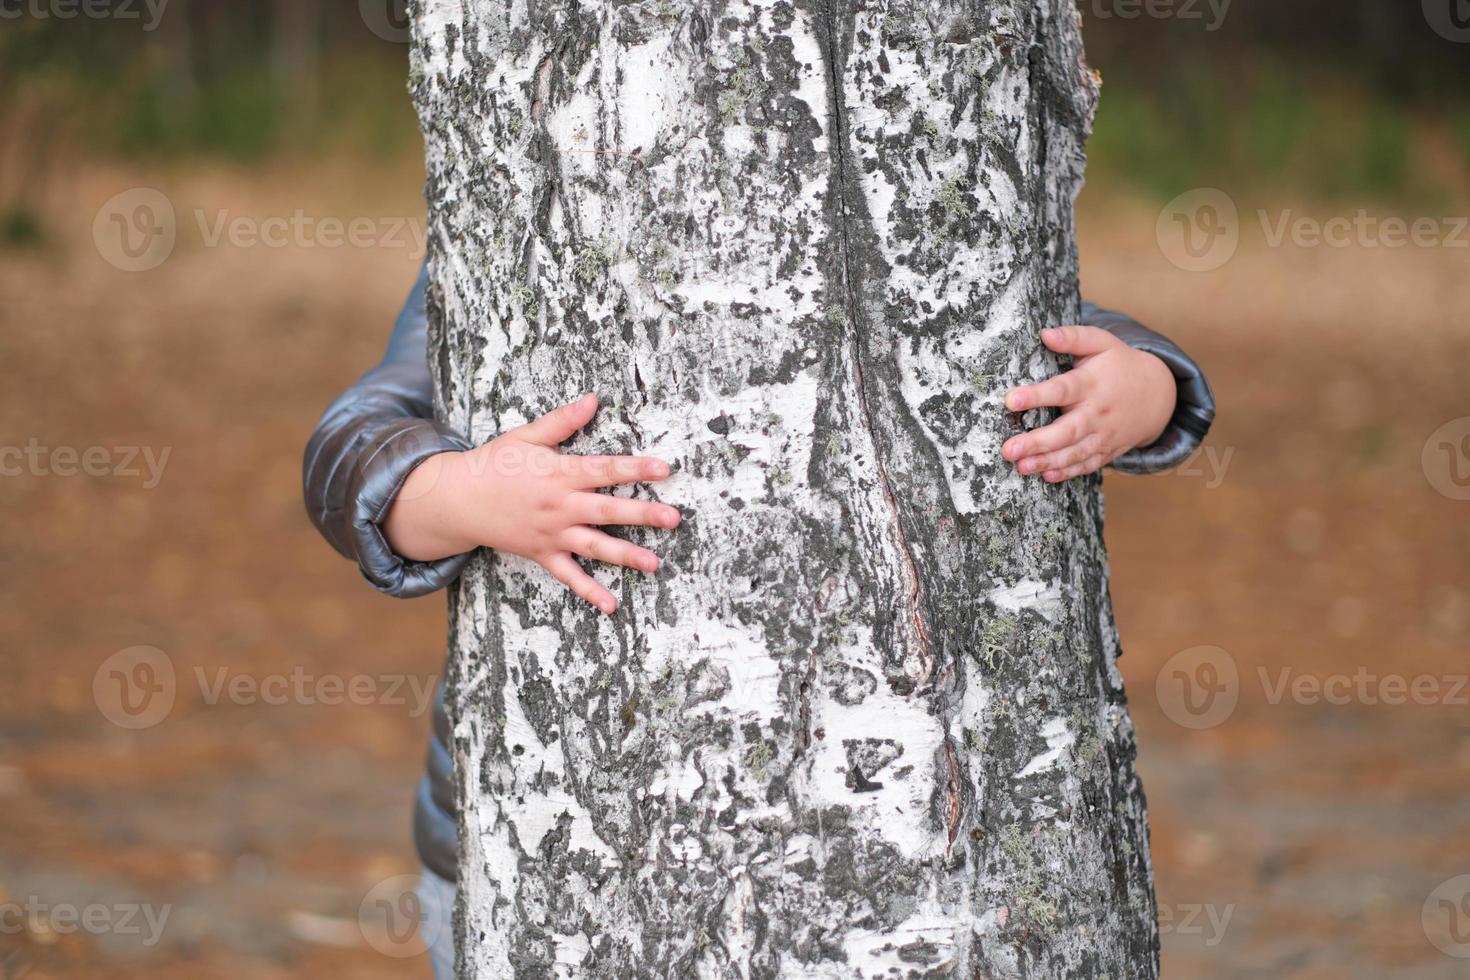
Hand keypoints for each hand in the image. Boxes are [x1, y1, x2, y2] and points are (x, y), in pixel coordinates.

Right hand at [383, 393, 680, 613]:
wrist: (458, 499)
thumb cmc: (495, 464)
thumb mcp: (527, 437)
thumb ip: (562, 422)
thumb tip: (593, 399)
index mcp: (559, 474)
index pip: (604, 470)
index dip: (635, 469)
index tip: (664, 469)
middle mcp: (560, 506)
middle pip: (607, 511)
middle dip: (642, 515)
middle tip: (673, 518)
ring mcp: (552, 533)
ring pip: (595, 546)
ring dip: (626, 556)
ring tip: (655, 565)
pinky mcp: (542, 553)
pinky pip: (569, 576)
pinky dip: (589, 592)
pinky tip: (612, 605)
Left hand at [1001, 326, 1175, 481]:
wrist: (1158, 393)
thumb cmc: (1119, 364)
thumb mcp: (1102, 343)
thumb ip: (1074, 337)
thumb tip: (1045, 334)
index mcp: (1091, 383)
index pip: (1062, 390)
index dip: (1036, 396)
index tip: (1010, 400)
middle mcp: (1097, 412)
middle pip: (1067, 430)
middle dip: (1038, 442)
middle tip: (1009, 450)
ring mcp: (1104, 434)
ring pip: (1076, 452)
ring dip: (1049, 462)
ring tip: (1022, 467)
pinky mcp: (1108, 449)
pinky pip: (1089, 464)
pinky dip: (1070, 472)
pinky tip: (1047, 476)